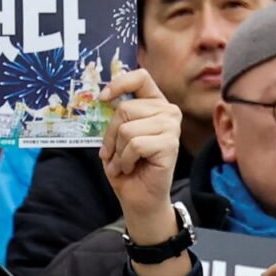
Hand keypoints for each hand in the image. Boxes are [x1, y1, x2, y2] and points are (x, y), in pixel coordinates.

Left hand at [99, 69, 183, 234]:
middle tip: (113, 154)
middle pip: (125, 109)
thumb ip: (116, 116)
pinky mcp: (170, 144)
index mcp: (155, 104)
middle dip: (111, 135)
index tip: (103, 98)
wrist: (139, 198)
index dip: (119, 84)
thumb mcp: (116, 136)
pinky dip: (126, 160)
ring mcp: (171, 127)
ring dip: (118, 151)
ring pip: (127, 129)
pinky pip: (135, 144)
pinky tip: (132, 167)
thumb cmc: (127, 166)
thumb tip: (105, 98)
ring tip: (125, 163)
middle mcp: (168, 111)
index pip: (140, 78)